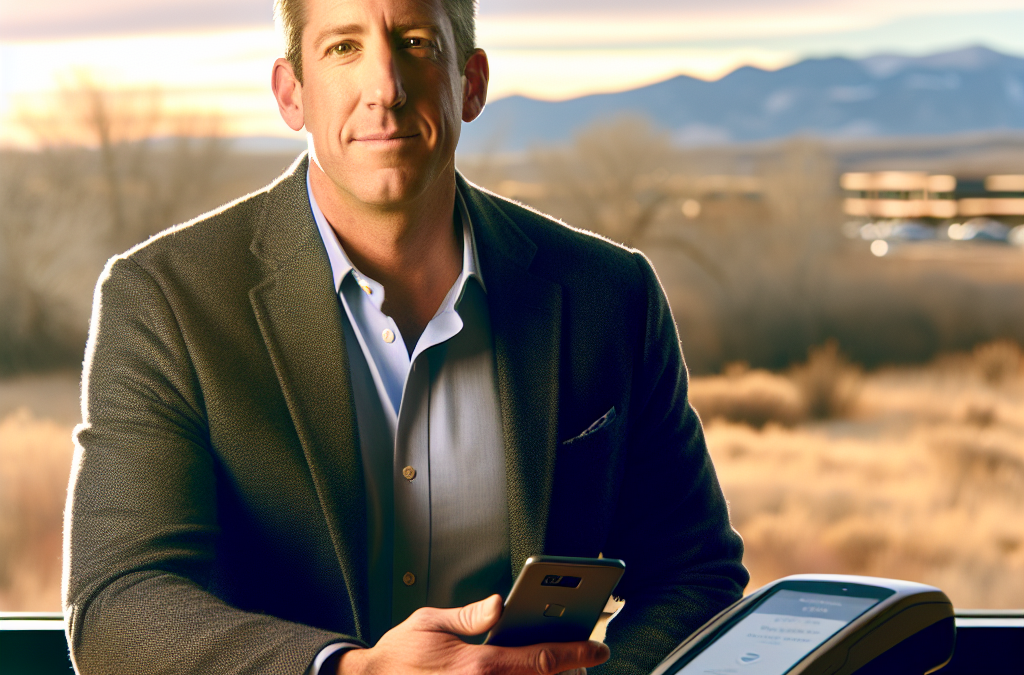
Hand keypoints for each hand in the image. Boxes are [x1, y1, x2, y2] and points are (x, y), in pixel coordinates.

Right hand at [338, 594, 608, 674]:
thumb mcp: (430, 623)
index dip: (576, 654)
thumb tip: (500, 604)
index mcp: (478, 665)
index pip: (541, 660)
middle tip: (584, 660)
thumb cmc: (397, 655)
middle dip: (567, 673)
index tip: (599, 648)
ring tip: (557, 669)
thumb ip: (470, 615)